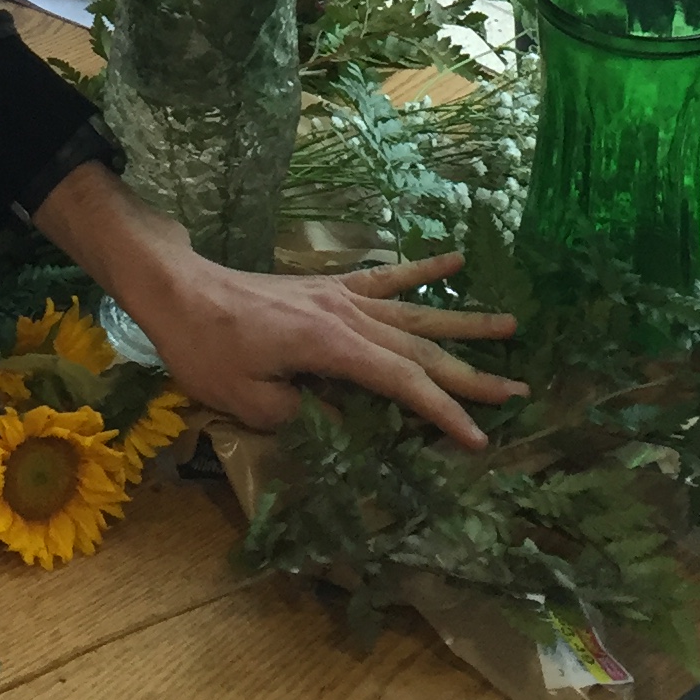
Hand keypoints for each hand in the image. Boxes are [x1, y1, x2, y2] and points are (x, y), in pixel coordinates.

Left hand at [105, 204, 524, 448]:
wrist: (180, 291)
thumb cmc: (207, 350)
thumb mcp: (250, 401)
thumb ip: (304, 415)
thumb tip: (340, 421)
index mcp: (332, 347)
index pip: (402, 384)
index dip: (444, 412)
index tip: (479, 437)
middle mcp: (347, 317)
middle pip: (421, 349)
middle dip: (471, 374)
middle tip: (520, 390)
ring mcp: (341, 296)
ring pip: (414, 313)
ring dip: (462, 323)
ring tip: (511, 323)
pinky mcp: (330, 287)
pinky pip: (385, 277)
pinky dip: (422, 271)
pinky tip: (455, 262)